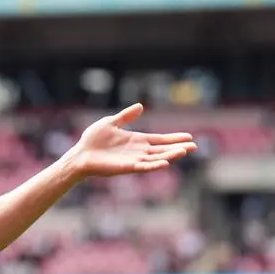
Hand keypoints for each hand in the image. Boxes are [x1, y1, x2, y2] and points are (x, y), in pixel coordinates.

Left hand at [68, 104, 197, 177]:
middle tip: (194, 146)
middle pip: (162, 150)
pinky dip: (153, 165)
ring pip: (156, 159)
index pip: (160, 140)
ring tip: (184, 152)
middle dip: (178, 148)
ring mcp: (132, 160)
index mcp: (136, 141)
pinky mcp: (125, 167)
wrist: (79, 154)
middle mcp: (138, 151)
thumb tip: (140, 106)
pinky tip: (164, 163)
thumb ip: (126, 116)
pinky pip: (142, 167)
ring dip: (170, 156)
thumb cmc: (92, 140)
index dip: (174, 138)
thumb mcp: (111, 122)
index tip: (189, 137)